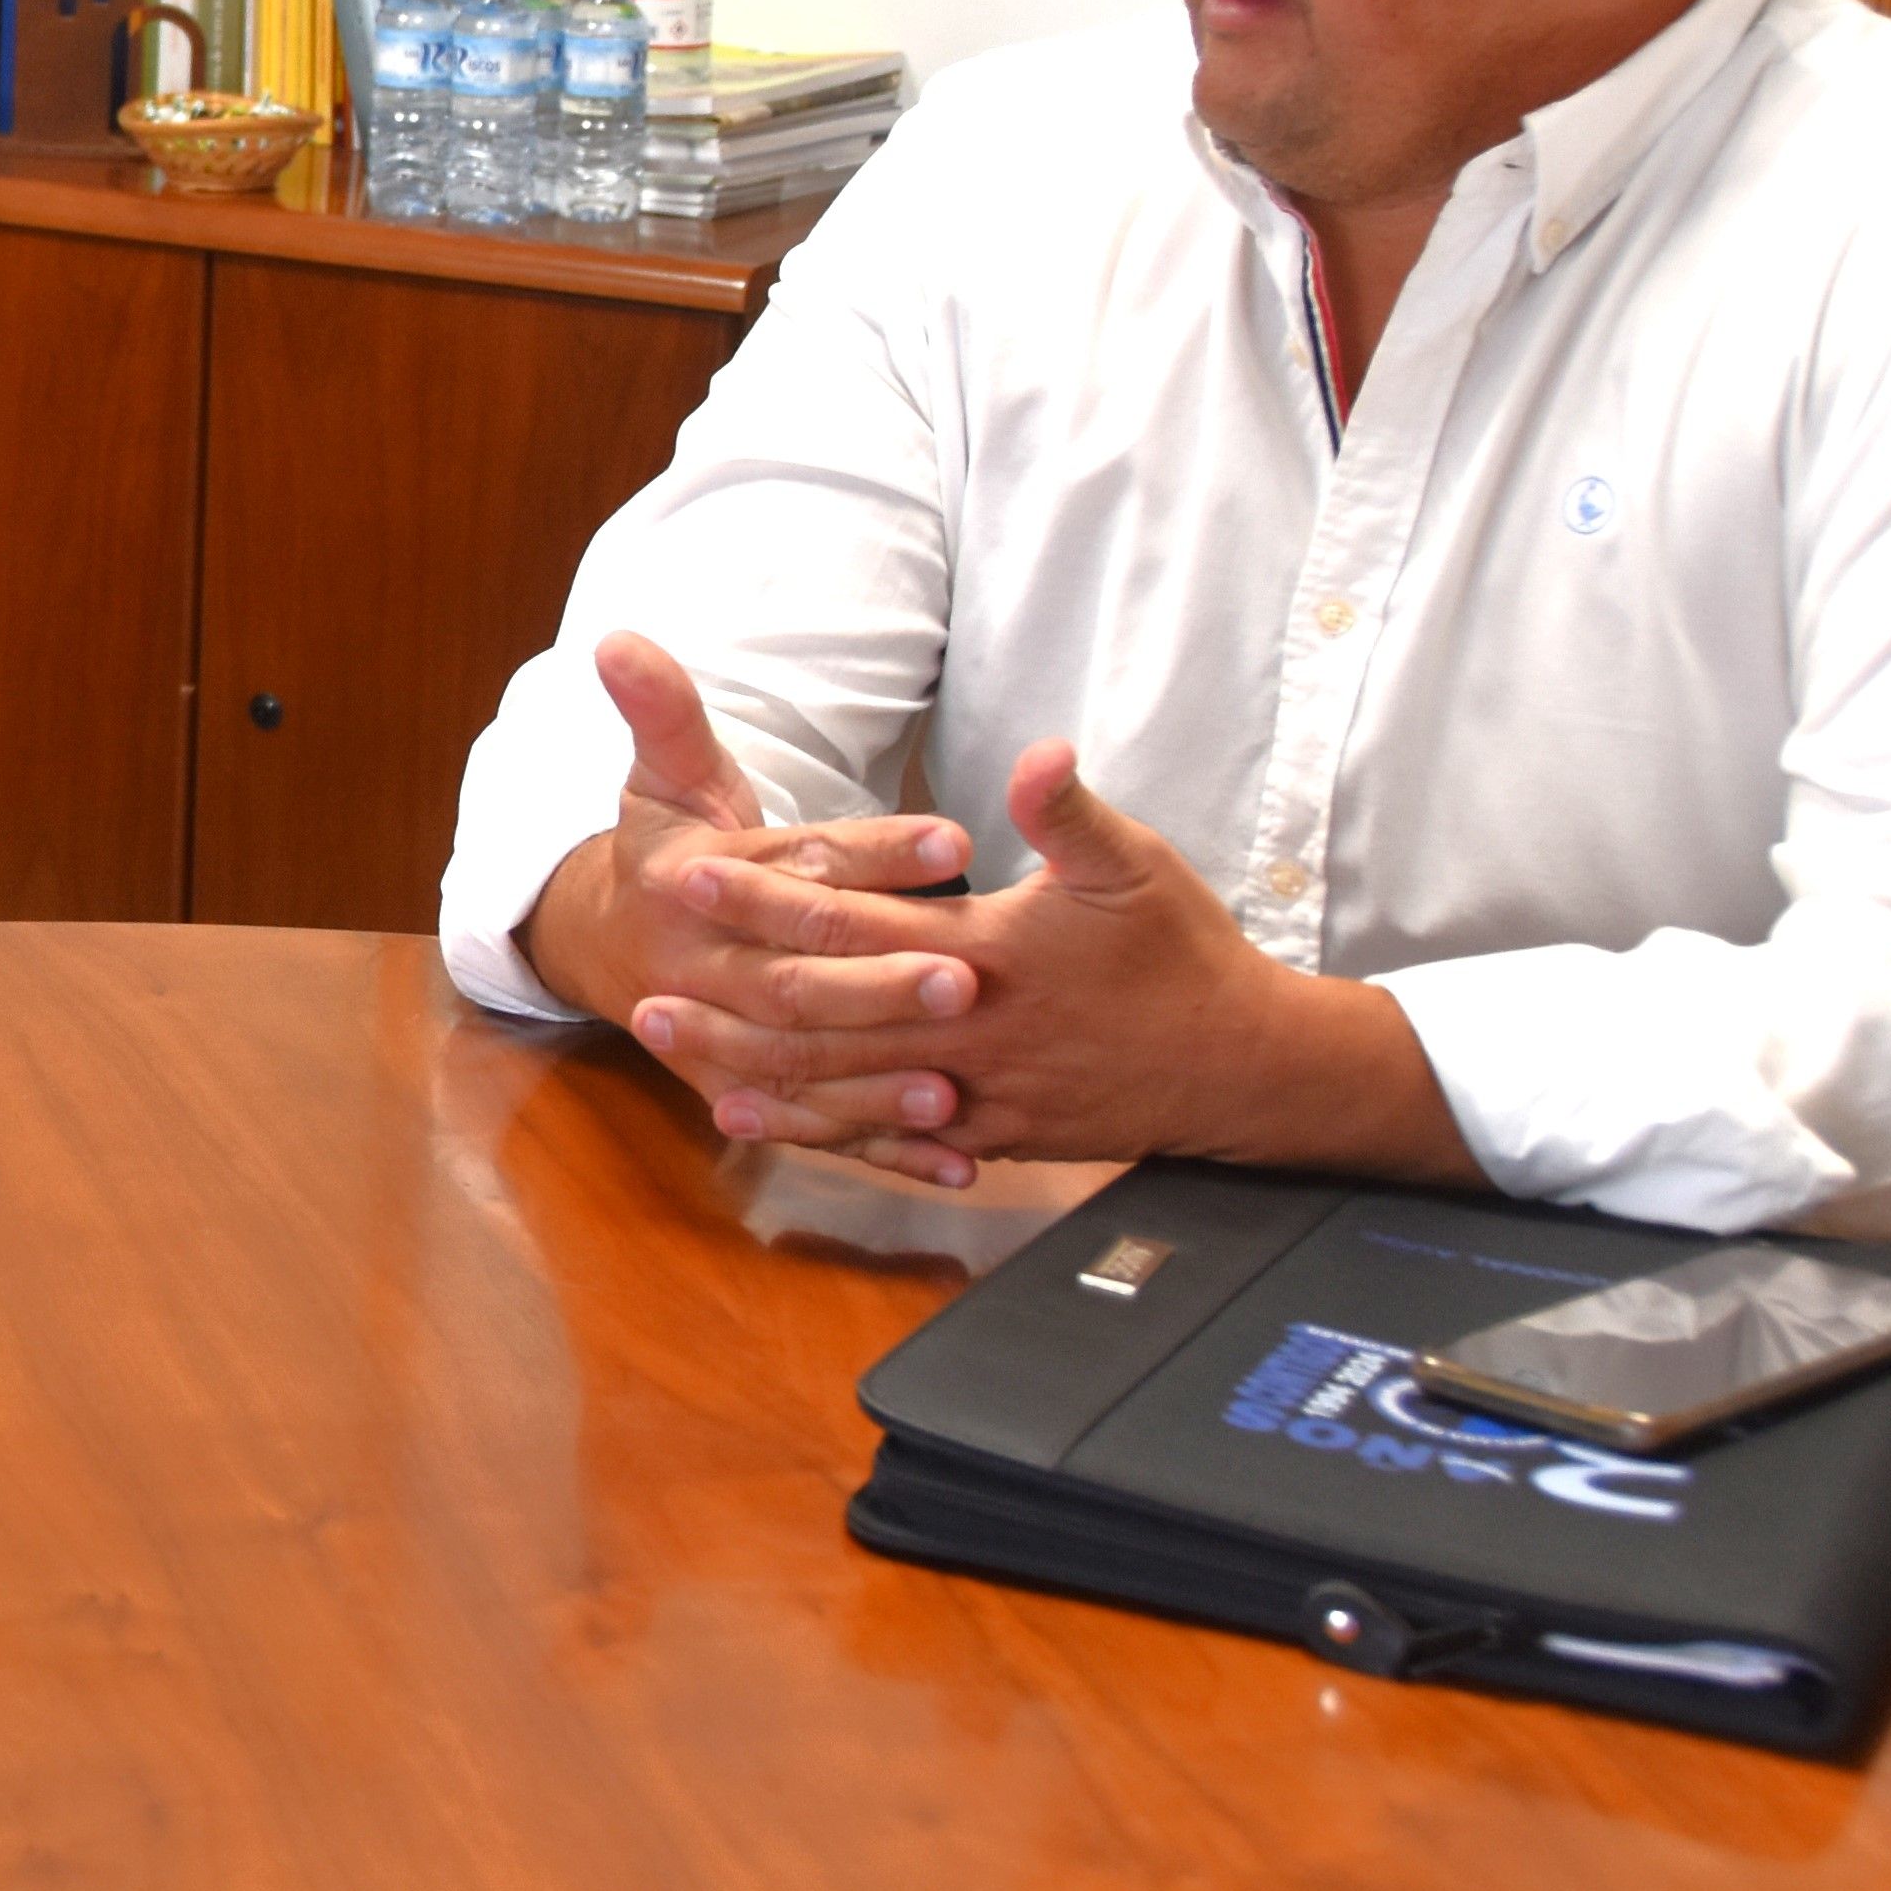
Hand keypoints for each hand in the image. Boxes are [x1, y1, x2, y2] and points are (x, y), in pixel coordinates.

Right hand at [524, 634, 974, 1155]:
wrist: (605, 945)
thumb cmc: (665, 849)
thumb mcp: (663, 774)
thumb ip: (661, 709)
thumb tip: (617, 639)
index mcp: (689, 883)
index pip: (791, 866)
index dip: (869, 854)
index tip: (953, 840)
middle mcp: (699, 969)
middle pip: (793, 981)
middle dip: (878, 984)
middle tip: (969, 978)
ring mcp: (715, 1041)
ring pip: (799, 1068)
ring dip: (874, 1085)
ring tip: (954, 1090)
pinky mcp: (739, 1092)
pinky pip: (812, 1127)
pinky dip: (880, 1151)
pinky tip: (953, 1160)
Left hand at [626, 737, 1470, 1184]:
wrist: (1246, 1070)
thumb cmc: (1187, 956)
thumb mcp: (1137, 865)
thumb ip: (1072, 813)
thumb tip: (1041, 754)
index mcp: (989, 954)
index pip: (854, 923)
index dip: (768, 900)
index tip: (694, 876)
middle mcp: (967, 1031)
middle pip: (825, 1016)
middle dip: (731, 999)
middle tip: (644, 988)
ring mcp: (976, 1092)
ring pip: (841, 1089)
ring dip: (754, 1068)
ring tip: (676, 1052)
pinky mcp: (990, 1132)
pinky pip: (884, 1136)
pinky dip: (815, 1130)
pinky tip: (758, 1119)